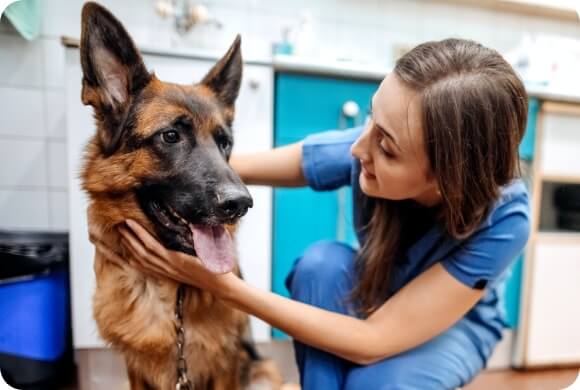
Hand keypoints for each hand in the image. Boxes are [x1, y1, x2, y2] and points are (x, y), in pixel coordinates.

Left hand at [119, 219, 237, 295]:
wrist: (220, 286)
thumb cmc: (217, 266)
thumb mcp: (210, 248)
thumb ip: (199, 235)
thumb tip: (192, 220)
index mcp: (177, 259)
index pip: (152, 246)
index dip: (139, 234)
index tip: (129, 222)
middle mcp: (169, 267)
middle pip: (142, 253)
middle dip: (129, 239)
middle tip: (119, 225)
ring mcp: (168, 273)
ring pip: (142, 261)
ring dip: (130, 248)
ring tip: (122, 236)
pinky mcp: (169, 276)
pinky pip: (147, 269)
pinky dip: (136, 261)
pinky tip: (130, 255)